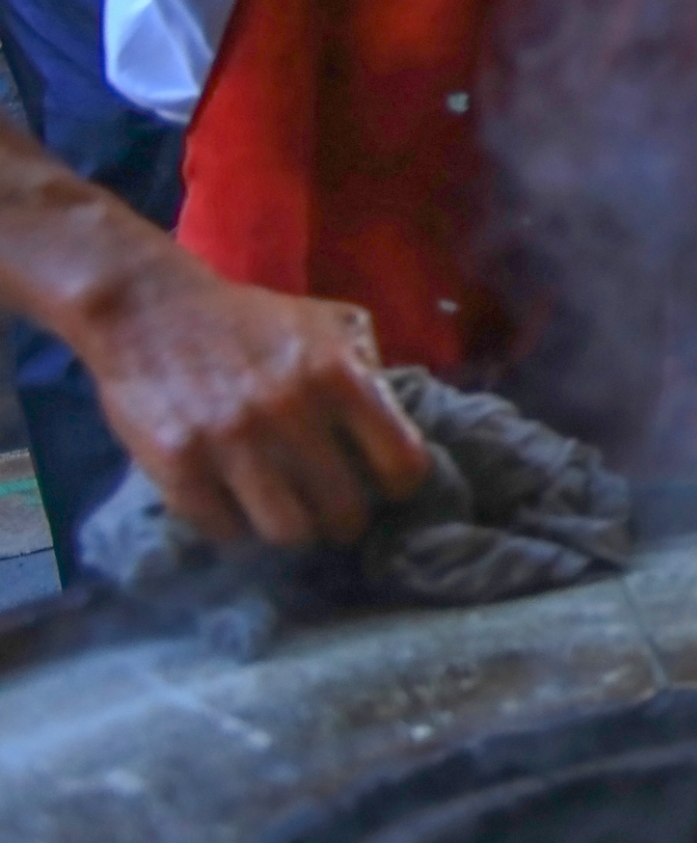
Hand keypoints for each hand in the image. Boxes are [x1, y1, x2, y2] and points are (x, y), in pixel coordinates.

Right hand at [76, 268, 430, 548]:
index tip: (387, 486)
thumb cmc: (249, 319)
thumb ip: (366, 366)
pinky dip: (235, 527)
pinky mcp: (179, 467)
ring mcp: (231, 442)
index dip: (400, 484)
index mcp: (338, 374)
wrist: (148, 310)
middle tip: (335, 514)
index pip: (401, 462)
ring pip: (288, 532)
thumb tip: (400, 423)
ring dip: (294, 531)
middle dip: (346, 520)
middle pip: (345, 510)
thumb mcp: (327, 322)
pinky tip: (237, 507)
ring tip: (289, 516)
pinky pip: (225, 531)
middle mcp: (290, 411)